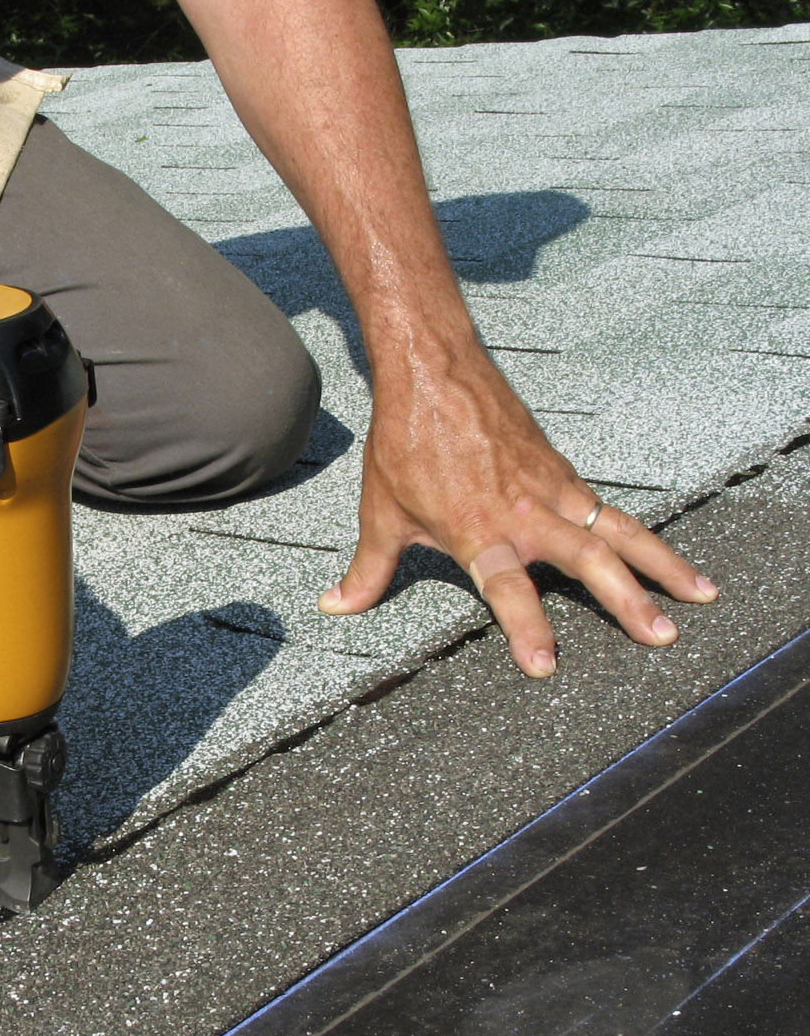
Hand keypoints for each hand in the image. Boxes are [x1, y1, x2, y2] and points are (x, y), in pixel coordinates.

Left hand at [319, 341, 718, 676]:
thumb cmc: (404, 442)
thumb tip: (335, 606)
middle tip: (662, 636)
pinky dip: (641, 534)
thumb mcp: (381, 513)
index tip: (545, 665)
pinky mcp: (562, 471)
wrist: (433, 371)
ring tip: (699, 595)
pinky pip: (610, 509)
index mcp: (478, 528)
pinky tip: (665, 558)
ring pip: (617, 531)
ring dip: (660, 564)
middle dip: (628, 600)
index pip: (507, 588)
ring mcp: (551, 489)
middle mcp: (525, 511)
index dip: (526, 627)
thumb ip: (368, 570)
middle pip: (588, 560)